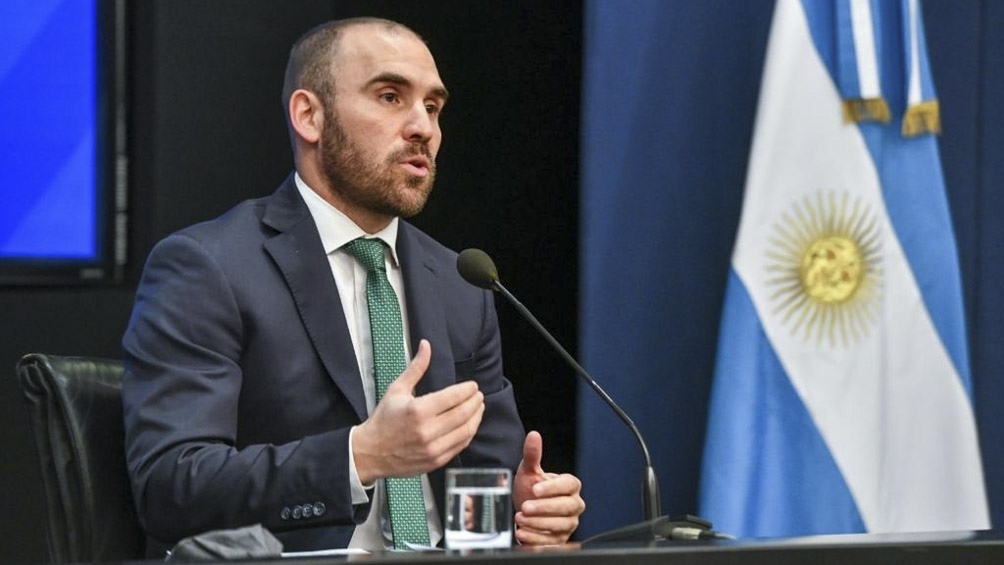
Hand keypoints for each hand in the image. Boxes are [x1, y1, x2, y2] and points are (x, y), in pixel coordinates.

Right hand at [352, 340, 484, 483]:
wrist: (370, 452)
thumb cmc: (383, 420)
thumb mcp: (396, 390)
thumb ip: (416, 368)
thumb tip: (426, 345)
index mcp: (418, 410)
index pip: (453, 397)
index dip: (468, 390)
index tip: (473, 385)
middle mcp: (427, 430)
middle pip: (463, 413)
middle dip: (475, 402)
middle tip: (478, 395)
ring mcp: (433, 448)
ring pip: (466, 431)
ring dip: (476, 417)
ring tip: (478, 407)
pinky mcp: (436, 461)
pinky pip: (460, 445)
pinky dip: (469, 433)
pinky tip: (470, 424)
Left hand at [513, 431, 584, 544]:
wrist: (525, 512)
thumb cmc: (531, 490)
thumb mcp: (529, 472)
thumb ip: (532, 455)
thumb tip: (533, 435)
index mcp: (570, 486)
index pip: (569, 484)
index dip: (553, 487)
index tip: (535, 488)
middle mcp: (573, 505)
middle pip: (567, 507)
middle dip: (545, 508)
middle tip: (525, 506)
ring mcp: (568, 524)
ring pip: (561, 526)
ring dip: (539, 524)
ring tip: (520, 518)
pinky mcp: (560, 540)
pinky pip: (553, 542)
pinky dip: (537, 539)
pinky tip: (523, 533)